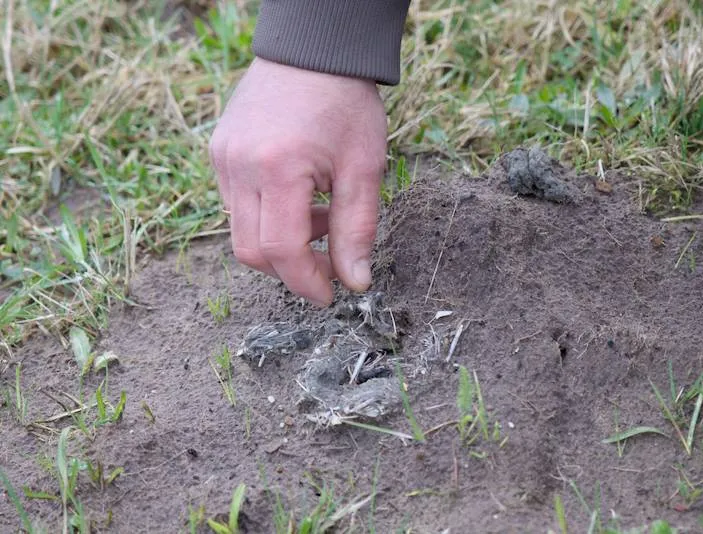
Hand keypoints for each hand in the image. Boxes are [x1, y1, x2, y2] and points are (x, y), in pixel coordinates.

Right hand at [209, 58, 387, 305]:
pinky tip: (300, 198)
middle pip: (252, 251)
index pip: (280, 251)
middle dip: (292, 269)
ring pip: (241, 231)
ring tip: (321, 216)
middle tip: (331, 261)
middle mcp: (238, 166)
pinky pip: (236, 205)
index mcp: (277, 169)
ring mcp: (222, 158)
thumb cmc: (345, 102)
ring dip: (281, 242)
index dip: (306, 282)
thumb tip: (356, 281)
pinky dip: (267, 217)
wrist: (313, 49)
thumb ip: (358, 228)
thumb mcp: (364, 167)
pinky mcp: (218, 152)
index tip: (331, 295)